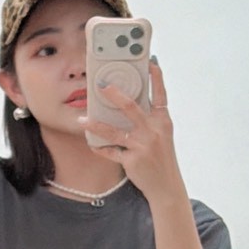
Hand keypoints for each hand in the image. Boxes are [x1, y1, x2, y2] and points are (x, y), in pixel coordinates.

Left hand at [78, 60, 186, 205]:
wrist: (166, 186)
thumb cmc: (162, 158)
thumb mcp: (162, 135)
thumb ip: (150, 118)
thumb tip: (129, 102)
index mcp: (162, 121)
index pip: (160, 95)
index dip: (156, 79)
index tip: (150, 63)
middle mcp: (153, 131)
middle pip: (132, 108)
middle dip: (115, 95)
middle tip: (101, 86)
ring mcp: (142, 146)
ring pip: (115, 132)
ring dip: (96, 125)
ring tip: (83, 119)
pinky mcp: (132, 161)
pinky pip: (111, 152)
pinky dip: (100, 148)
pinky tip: (91, 144)